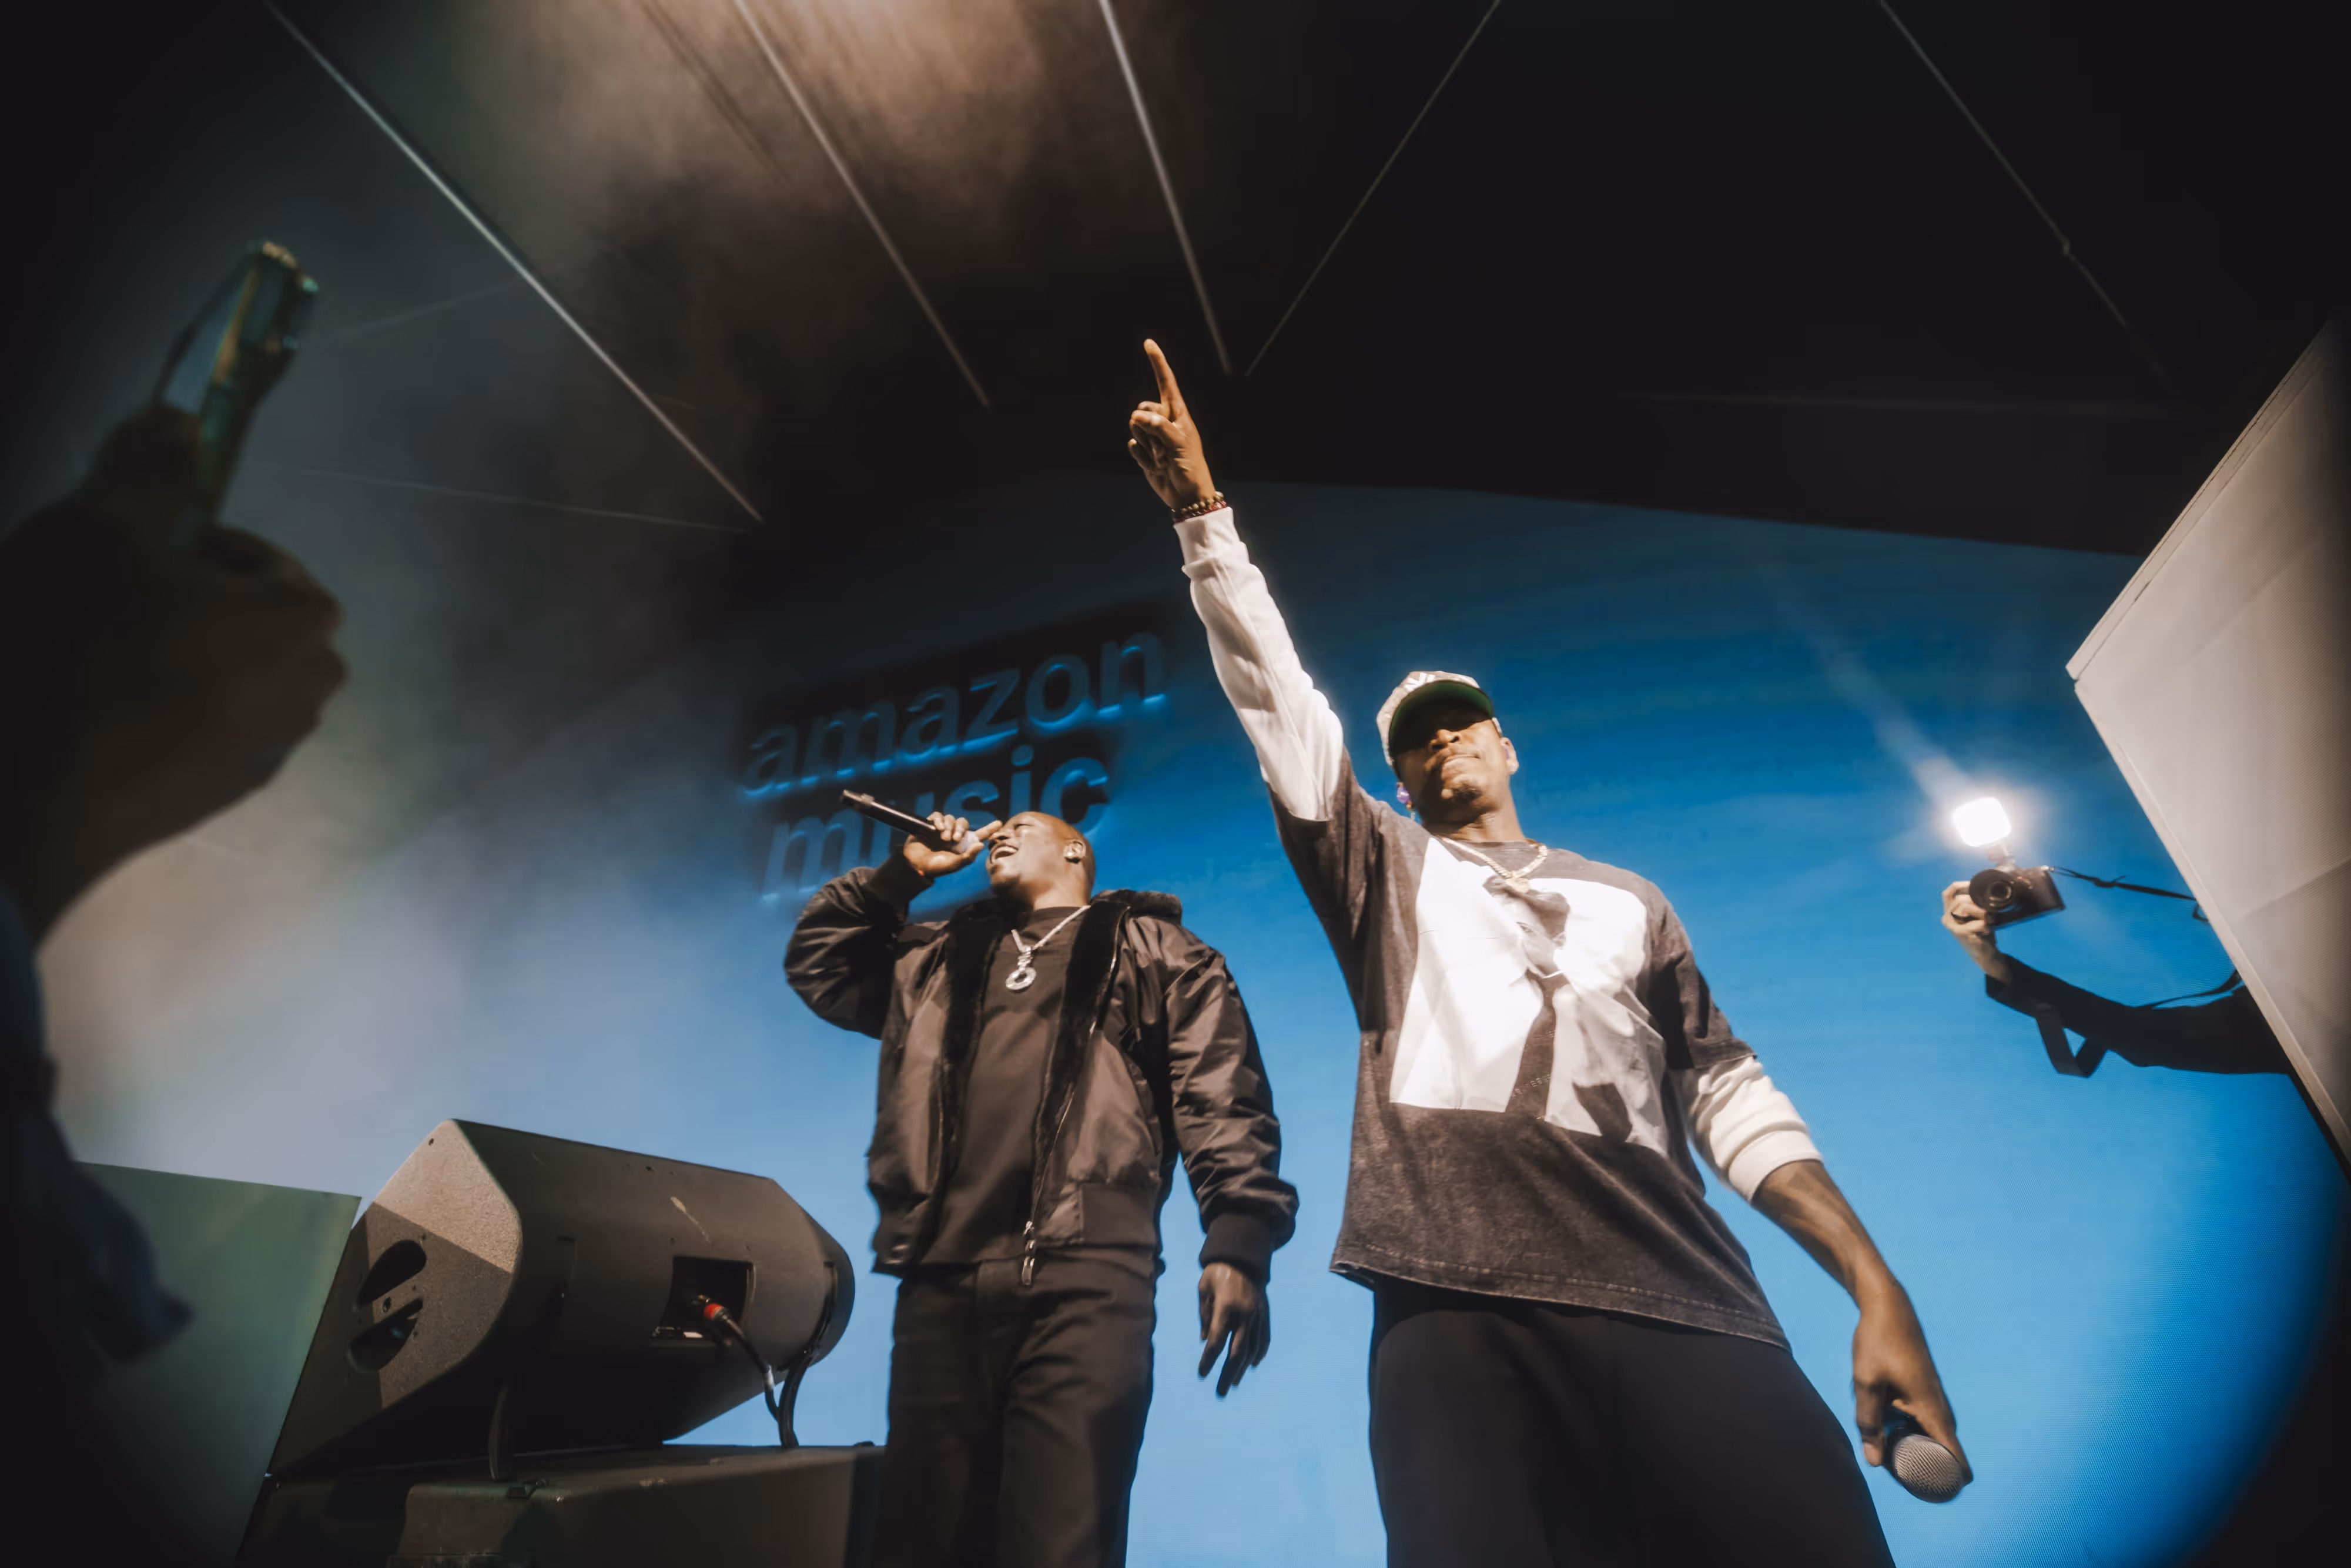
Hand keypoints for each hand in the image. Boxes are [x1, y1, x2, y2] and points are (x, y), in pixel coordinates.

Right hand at [0, 406, 346, 941]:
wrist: (17, 799)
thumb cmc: (69, 648)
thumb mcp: (98, 524)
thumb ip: (150, 465)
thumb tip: (180, 419)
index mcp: (303, 622)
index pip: (265, 560)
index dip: (193, 545)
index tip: (129, 556)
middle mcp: (306, 694)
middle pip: (249, 622)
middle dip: (188, 605)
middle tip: (103, 606)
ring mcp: (264, 756)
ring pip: (221, 679)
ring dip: (170, 660)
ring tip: (89, 660)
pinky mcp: (215, 803)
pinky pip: (194, 733)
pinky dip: (154, 714)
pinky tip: (88, 714)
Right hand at [899, 812, 994, 879]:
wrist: (916, 865)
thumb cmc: (936, 868)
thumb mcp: (955, 865)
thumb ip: (968, 856)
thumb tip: (981, 844)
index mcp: (962, 845)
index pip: (979, 834)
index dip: (989, 828)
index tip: (999, 823)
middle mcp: (953, 835)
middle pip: (964, 823)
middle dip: (961, 829)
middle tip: (954, 840)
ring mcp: (941, 829)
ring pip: (951, 818)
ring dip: (949, 826)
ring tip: (943, 838)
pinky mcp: (929, 825)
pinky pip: (937, 815)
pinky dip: (939, 819)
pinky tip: (937, 828)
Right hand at [1127, 339, 1218, 510]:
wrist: (1186, 494)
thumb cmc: (1190, 467)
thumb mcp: (1180, 444)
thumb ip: (1160, 426)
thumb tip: (1139, 416)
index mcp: (1177, 413)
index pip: (1165, 382)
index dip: (1157, 363)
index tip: (1149, 343)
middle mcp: (1164, 420)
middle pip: (1141, 409)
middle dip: (1147, 427)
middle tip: (1164, 448)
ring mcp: (1152, 436)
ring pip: (1133, 426)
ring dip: (1145, 444)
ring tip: (1161, 457)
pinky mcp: (1143, 451)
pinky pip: (1131, 445)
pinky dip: (1140, 456)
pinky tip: (1154, 465)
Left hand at [1196, 1261, 1267, 1396]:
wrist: (1244, 1256)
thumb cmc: (1217, 1273)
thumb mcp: (1203, 1289)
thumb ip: (1204, 1315)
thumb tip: (1205, 1340)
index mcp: (1226, 1308)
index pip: (1216, 1341)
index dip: (1208, 1360)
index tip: (1201, 1374)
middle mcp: (1245, 1315)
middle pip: (1236, 1352)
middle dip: (1227, 1374)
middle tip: (1220, 1393)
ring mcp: (1258, 1316)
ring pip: (1252, 1349)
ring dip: (1242, 1368)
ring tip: (1233, 1382)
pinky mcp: (1265, 1314)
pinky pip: (1264, 1339)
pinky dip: (1258, 1354)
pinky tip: (1251, 1365)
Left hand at [1851, 1281, 1969, 1484]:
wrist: (1886, 1306)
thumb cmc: (1877, 1343)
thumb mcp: (1866, 1384)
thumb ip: (1868, 1423)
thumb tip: (1875, 1463)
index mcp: (1932, 1408)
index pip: (1955, 1454)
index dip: (1953, 1478)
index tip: (1942, 1494)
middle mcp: (1938, 1405)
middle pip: (1943, 1449)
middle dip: (1927, 1468)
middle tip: (1903, 1480)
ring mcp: (1931, 1396)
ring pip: (1930, 1433)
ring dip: (1916, 1447)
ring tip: (1892, 1459)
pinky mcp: (1922, 1389)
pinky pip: (1922, 1420)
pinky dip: (1911, 1431)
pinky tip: (1888, 1430)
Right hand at [1940, 881, 2012, 983]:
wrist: (1985, 953)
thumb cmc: (1981, 931)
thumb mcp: (1976, 914)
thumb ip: (1974, 903)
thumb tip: (1983, 888)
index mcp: (1949, 911)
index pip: (1948, 893)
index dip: (1960, 886)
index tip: (1974, 885)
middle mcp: (1946, 918)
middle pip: (1960, 900)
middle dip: (1977, 903)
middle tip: (1989, 912)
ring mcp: (1952, 926)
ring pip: (1965, 908)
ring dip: (1982, 913)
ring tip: (1989, 921)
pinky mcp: (1960, 933)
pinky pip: (1976, 921)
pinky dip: (1985, 924)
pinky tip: (1986, 930)